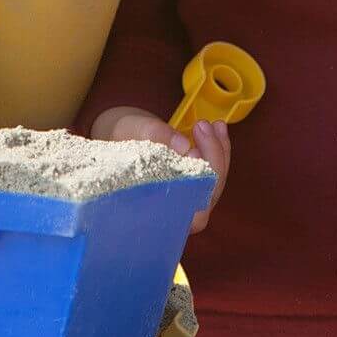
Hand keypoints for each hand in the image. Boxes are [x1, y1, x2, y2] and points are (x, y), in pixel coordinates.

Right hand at [91, 106, 230, 232]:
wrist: (117, 137)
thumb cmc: (119, 140)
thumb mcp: (132, 132)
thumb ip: (156, 137)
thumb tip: (183, 145)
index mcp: (155, 210)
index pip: (191, 203)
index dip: (199, 179)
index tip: (192, 150)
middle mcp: (176, 212)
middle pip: (208, 191)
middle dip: (212, 156)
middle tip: (201, 126)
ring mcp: (187, 200)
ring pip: (215, 180)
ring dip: (219, 150)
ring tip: (216, 124)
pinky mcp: (194, 186)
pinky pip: (213, 171)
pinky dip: (218, 149)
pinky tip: (217, 128)